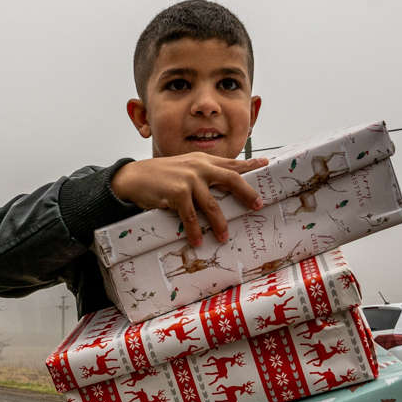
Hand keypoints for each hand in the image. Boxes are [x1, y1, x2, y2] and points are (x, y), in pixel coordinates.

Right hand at [110, 154, 267, 246]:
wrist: (134, 177)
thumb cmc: (161, 175)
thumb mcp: (184, 167)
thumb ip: (203, 172)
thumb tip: (223, 185)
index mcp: (203, 161)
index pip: (231, 162)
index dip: (250, 164)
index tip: (266, 163)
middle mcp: (199, 167)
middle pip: (231, 179)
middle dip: (247, 193)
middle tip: (257, 205)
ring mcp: (189, 180)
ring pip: (212, 205)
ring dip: (219, 224)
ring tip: (224, 237)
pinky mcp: (177, 193)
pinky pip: (191, 217)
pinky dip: (195, 231)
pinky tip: (197, 241)